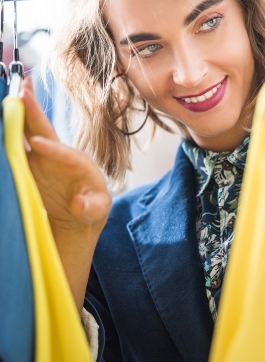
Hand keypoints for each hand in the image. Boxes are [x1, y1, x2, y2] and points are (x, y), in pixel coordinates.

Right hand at [21, 77, 111, 232]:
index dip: (52, 149)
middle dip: (33, 111)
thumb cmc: (92, 207)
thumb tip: (79, 203)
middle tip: (23, 89)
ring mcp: (41, 157)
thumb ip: (91, 207)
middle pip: (44, 130)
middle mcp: (58, 154)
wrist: (79, 211)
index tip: (37, 143)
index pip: (65, 154)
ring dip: (16, 113)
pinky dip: (4, 132)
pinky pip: (13, 145)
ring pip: (25, 132)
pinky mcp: (27, 163)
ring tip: (9, 90)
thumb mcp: (98, 210)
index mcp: (79, 163)